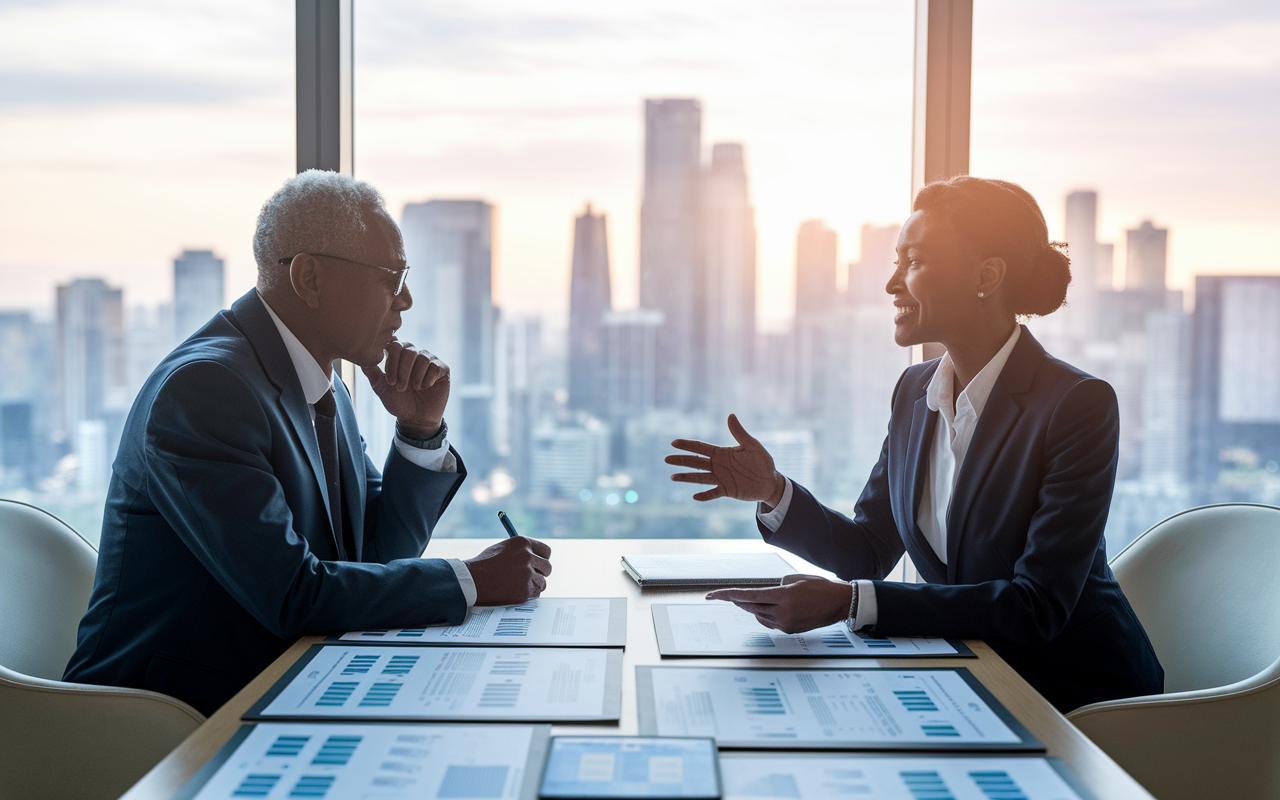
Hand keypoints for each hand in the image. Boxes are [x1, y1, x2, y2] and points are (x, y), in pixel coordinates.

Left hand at [361, 339, 448, 437]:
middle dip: (402, 370)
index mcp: (399, 356)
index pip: (394, 344)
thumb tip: (361, 359)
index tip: (389, 379)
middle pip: (408, 349)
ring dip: (415, 376)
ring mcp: (430, 361)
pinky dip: (428, 378)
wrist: (416, 419)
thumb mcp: (381, 388)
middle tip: (399, 387)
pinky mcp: (442, 369)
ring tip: (413, 389)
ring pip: (422, 357)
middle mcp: (415, 355)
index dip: (391, 359)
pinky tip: (425, 387)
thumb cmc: (398, 402)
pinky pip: (435, 366)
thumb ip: (372, 373)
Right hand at [464, 537, 552, 605]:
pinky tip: (514, 591)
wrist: (472, 580)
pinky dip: (528, 594)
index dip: (543, 558)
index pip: (546, 551)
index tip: (540, 563)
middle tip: (533, 576)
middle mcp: (527, 556)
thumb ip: (521, 551)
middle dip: (541, 573)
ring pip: (542, 582)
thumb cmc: (484, 564)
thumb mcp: (503, 549)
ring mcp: (527, 574)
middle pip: (547, 567)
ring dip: (534, 585)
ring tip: (517, 585)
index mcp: (522, 543)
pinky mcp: (525, 590)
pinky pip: (535, 594)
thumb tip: (536, 557)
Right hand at [665, 414, 786, 504]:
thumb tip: (730, 415)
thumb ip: (740, 433)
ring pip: (700, 477)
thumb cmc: (762, 461)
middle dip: (681, 460)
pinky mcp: (726, 491)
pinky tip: (695, 496)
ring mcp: (721, 479)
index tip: (674, 443)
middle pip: (696, 462)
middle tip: (666, 459)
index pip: (701, 448)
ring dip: (686, 477)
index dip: (688, 445)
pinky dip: (704, 495)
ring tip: (673, 477)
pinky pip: (713, 493)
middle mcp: (718, 465)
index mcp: (722, 453)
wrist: (771, 481)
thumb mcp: (752, 445)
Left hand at [705, 574, 850, 633]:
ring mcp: (786, 624)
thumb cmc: (820, 587)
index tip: (714, 595)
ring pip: (759, 616)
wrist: (839, 603)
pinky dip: (763, 614)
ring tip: (741, 600)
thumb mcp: (795, 579)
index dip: (729, 595)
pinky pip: (769, 622)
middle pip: (751, 607)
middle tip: (720, 596)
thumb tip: (763, 596)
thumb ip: (776, 587)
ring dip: (750, 608)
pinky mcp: (790, 630)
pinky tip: (761, 609)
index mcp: (784, 596)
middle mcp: (783, 612)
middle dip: (736, 601)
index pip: (749, 596)